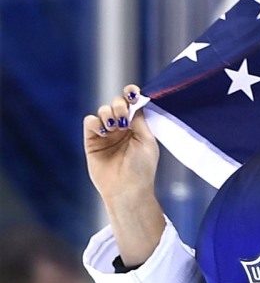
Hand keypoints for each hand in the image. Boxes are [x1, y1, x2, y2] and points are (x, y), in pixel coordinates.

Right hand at [83, 84, 164, 264]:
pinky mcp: (92, 141)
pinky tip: (103, 130)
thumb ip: (139, 120)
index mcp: (138, 126)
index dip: (131, 94)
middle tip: (123, 118)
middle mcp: (122, 128)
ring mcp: (106, 134)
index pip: (133, 104)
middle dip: (119, 105)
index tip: (132, 93)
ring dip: (108, 113)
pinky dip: (95, 121)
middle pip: (117, 104)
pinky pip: (89, 122)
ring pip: (103, 110)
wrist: (127, 189)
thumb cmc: (142, 167)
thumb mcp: (146, 141)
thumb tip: (134, 102)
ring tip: (114, 126)